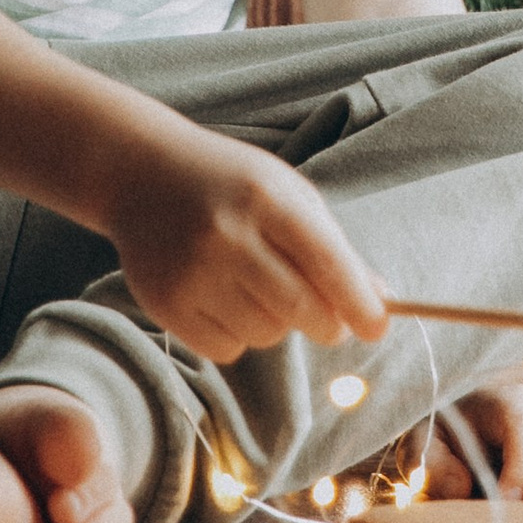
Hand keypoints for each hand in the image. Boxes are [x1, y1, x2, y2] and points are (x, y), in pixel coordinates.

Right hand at [108, 114, 385, 363]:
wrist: (140, 172)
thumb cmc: (231, 184)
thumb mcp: (286, 194)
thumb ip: (333, 247)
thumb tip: (382, 304)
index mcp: (266, 198)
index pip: (327, 262)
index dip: (359, 303)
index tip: (378, 328)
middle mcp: (226, 234)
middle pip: (300, 308)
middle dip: (328, 323)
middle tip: (331, 321)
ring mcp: (191, 272)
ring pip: (266, 335)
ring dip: (278, 325)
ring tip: (259, 288)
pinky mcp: (165, 304)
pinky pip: (226, 350)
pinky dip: (238, 336)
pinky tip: (224, 298)